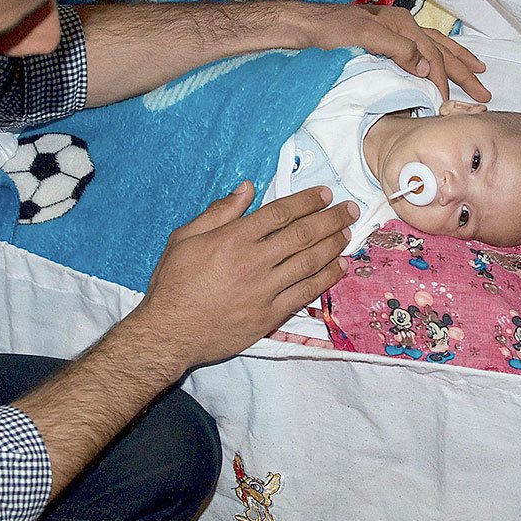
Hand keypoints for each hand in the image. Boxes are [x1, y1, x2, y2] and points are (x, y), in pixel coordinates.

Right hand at [130, 182, 356, 371]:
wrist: (170, 332)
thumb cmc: (173, 283)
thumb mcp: (185, 238)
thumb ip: (219, 212)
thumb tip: (247, 188)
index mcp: (234, 238)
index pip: (281, 213)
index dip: (307, 201)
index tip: (324, 194)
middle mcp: (255, 261)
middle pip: (303, 234)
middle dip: (331, 219)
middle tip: (350, 209)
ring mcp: (265, 289)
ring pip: (310, 262)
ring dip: (333, 245)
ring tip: (348, 233)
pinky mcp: (270, 315)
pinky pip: (306, 293)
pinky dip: (326, 278)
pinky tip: (339, 267)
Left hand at [286, 3, 489, 101]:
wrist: (304, 26)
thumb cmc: (329, 31)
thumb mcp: (362, 37)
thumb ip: (396, 50)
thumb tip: (427, 68)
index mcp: (401, 25)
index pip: (431, 56)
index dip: (442, 80)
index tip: (447, 103)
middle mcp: (402, 27)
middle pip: (441, 50)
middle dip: (464, 71)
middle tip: (485, 90)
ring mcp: (395, 32)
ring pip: (435, 47)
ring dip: (457, 61)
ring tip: (477, 70)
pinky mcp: (385, 40)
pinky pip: (421, 49)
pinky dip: (436, 57)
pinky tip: (439, 64)